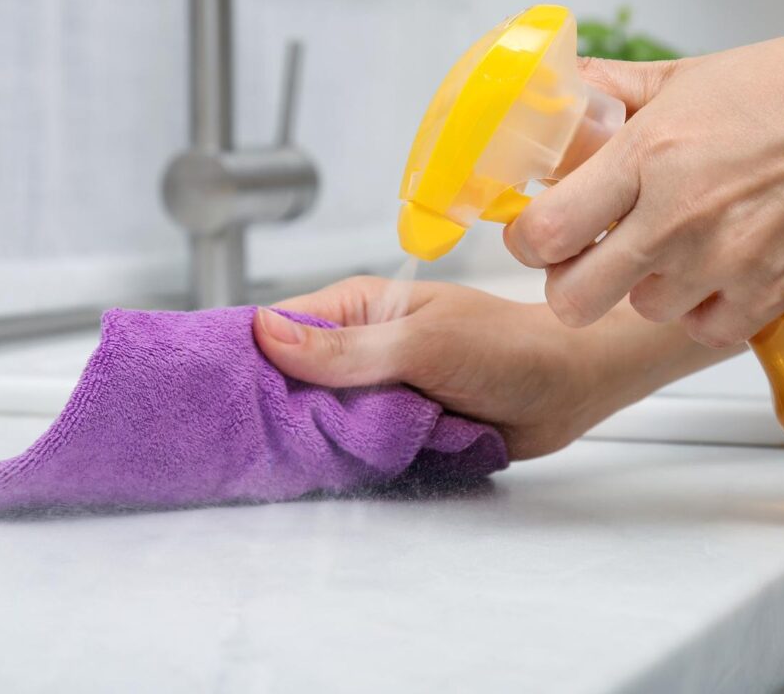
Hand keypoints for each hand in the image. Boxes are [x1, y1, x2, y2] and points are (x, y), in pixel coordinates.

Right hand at [254, 276, 727, 459]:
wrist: (569, 388)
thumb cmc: (507, 347)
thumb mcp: (422, 342)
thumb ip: (348, 347)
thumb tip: (265, 332)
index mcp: (359, 307)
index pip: (279, 327)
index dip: (247, 357)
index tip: (214, 393)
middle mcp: (360, 347)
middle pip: (290, 382)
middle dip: (275, 409)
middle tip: (243, 444)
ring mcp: (376, 391)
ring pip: (318, 422)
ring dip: (312, 441)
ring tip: (282, 463)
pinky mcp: (395, 430)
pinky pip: (351, 450)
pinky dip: (343, 462)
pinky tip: (323, 475)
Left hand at [504, 29, 783, 347]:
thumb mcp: (688, 73)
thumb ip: (610, 92)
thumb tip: (555, 96)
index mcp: (648, 155)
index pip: (543, 233)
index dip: (528, 240)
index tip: (540, 230)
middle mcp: (678, 219)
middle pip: (573, 299)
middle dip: (571, 281)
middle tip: (591, 254)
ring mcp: (726, 264)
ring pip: (640, 311)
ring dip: (646, 286)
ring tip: (679, 243)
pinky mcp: (771, 296)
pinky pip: (701, 329)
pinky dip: (702, 307)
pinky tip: (720, 266)